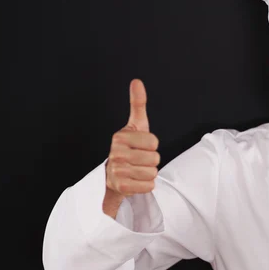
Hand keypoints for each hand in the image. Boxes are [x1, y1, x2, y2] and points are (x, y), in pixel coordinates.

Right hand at [103, 79, 159, 215]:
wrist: (113, 175)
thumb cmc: (129, 148)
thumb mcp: (135, 125)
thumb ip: (137, 104)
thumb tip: (137, 81)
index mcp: (120, 137)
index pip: (154, 142)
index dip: (152, 146)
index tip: (140, 146)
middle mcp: (115, 153)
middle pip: (155, 158)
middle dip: (151, 161)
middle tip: (138, 161)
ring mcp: (117, 171)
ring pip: (153, 173)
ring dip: (149, 174)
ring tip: (136, 170)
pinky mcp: (122, 187)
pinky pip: (149, 186)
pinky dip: (146, 186)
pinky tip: (135, 181)